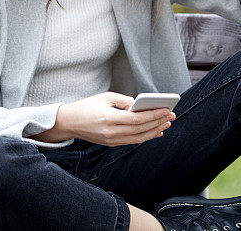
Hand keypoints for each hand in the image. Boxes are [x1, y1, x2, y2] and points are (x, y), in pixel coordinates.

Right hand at [54, 92, 175, 146]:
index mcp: (109, 119)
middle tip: (171, 115)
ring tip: (166, 123)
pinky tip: (155, 131)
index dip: (153, 115)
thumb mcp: (106, 97)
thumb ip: (125, 101)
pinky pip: (132, 141)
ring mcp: (111, 141)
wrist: (69, 122)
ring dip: (154, 131)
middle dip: (158, 122)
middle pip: (140, 130)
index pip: (137, 119)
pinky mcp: (111, 144)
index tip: (166, 109)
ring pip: (138, 138)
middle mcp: (111, 133)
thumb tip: (141, 105)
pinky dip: (145, 136)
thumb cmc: (87, 107)